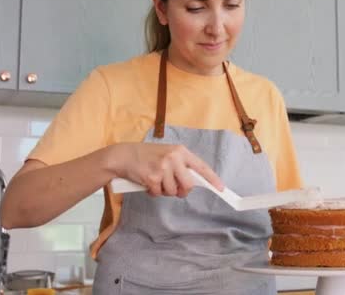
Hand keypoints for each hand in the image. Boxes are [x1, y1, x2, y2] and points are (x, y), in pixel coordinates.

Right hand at [108, 142, 223, 197]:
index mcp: (180, 151)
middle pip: (189, 185)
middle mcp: (174, 157)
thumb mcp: (167, 155)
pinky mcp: (152, 177)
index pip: (201, 167)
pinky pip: (158, 194)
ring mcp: (163, 167)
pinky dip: (152, 192)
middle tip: (171, 188)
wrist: (123, 155)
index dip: (212, 179)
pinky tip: (146, 182)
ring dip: (163, 191)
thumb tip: (193, 183)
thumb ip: (180, 166)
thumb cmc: (146, 156)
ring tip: (154, 180)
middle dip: (181, 191)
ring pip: (172, 192)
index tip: (221, 188)